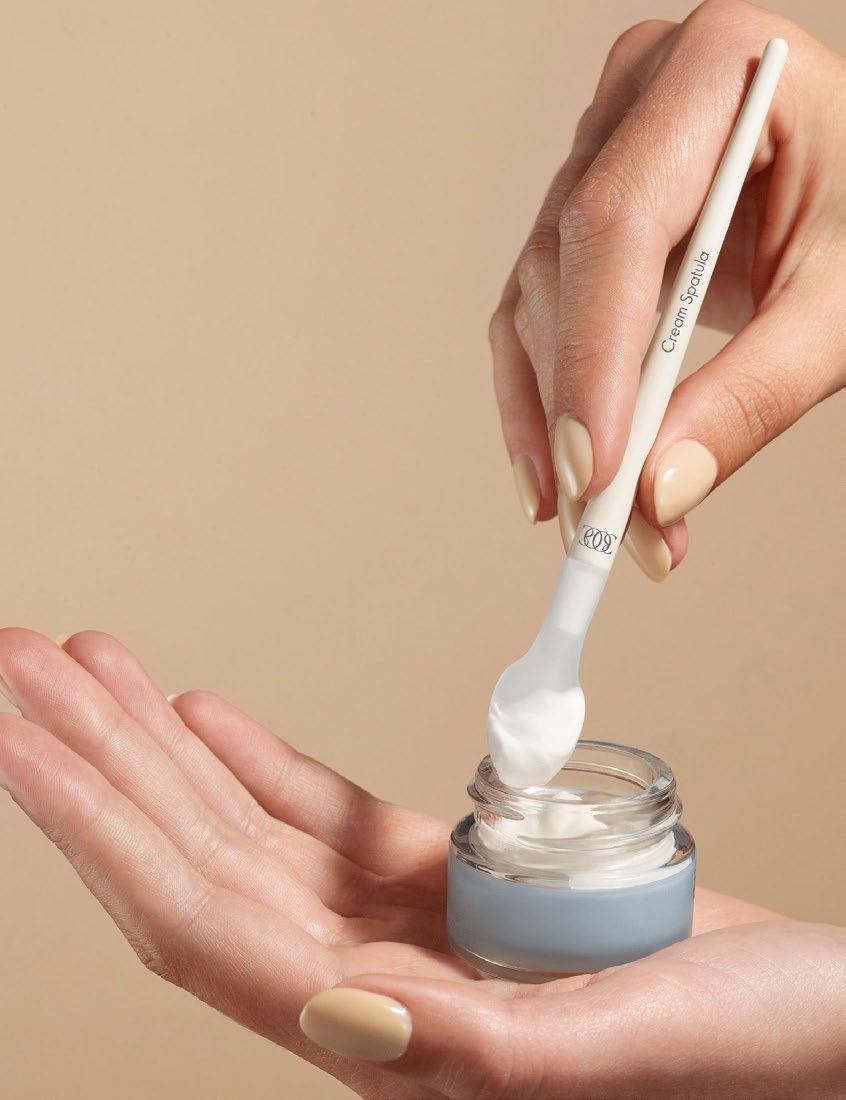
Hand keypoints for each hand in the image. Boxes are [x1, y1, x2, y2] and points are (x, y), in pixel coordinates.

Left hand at [1, 628, 842, 1096]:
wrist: (805, 1014)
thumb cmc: (744, 1045)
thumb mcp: (624, 1047)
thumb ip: (479, 1045)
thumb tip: (339, 1013)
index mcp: (386, 1035)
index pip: (194, 918)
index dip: (96, 825)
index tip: (20, 736)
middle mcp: (363, 980)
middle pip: (190, 856)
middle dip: (91, 757)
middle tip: (16, 665)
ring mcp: (393, 923)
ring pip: (238, 823)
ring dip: (150, 741)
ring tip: (78, 665)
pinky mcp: (435, 879)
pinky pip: (317, 811)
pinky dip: (250, 760)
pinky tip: (193, 717)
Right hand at [491, 0, 845, 579]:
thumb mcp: (840, 308)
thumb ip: (753, 396)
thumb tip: (658, 492)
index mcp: (715, 70)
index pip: (618, 224)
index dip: (595, 357)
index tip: (595, 471)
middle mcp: (636, 100)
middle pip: (566, 273)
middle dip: (582, 415)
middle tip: (607, 527)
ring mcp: (600, 152)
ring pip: (537, 303)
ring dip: (557, 425)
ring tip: (598, 524)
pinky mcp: (583, 213)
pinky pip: (537, 314)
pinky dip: (543, 401)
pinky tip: (555, 478)